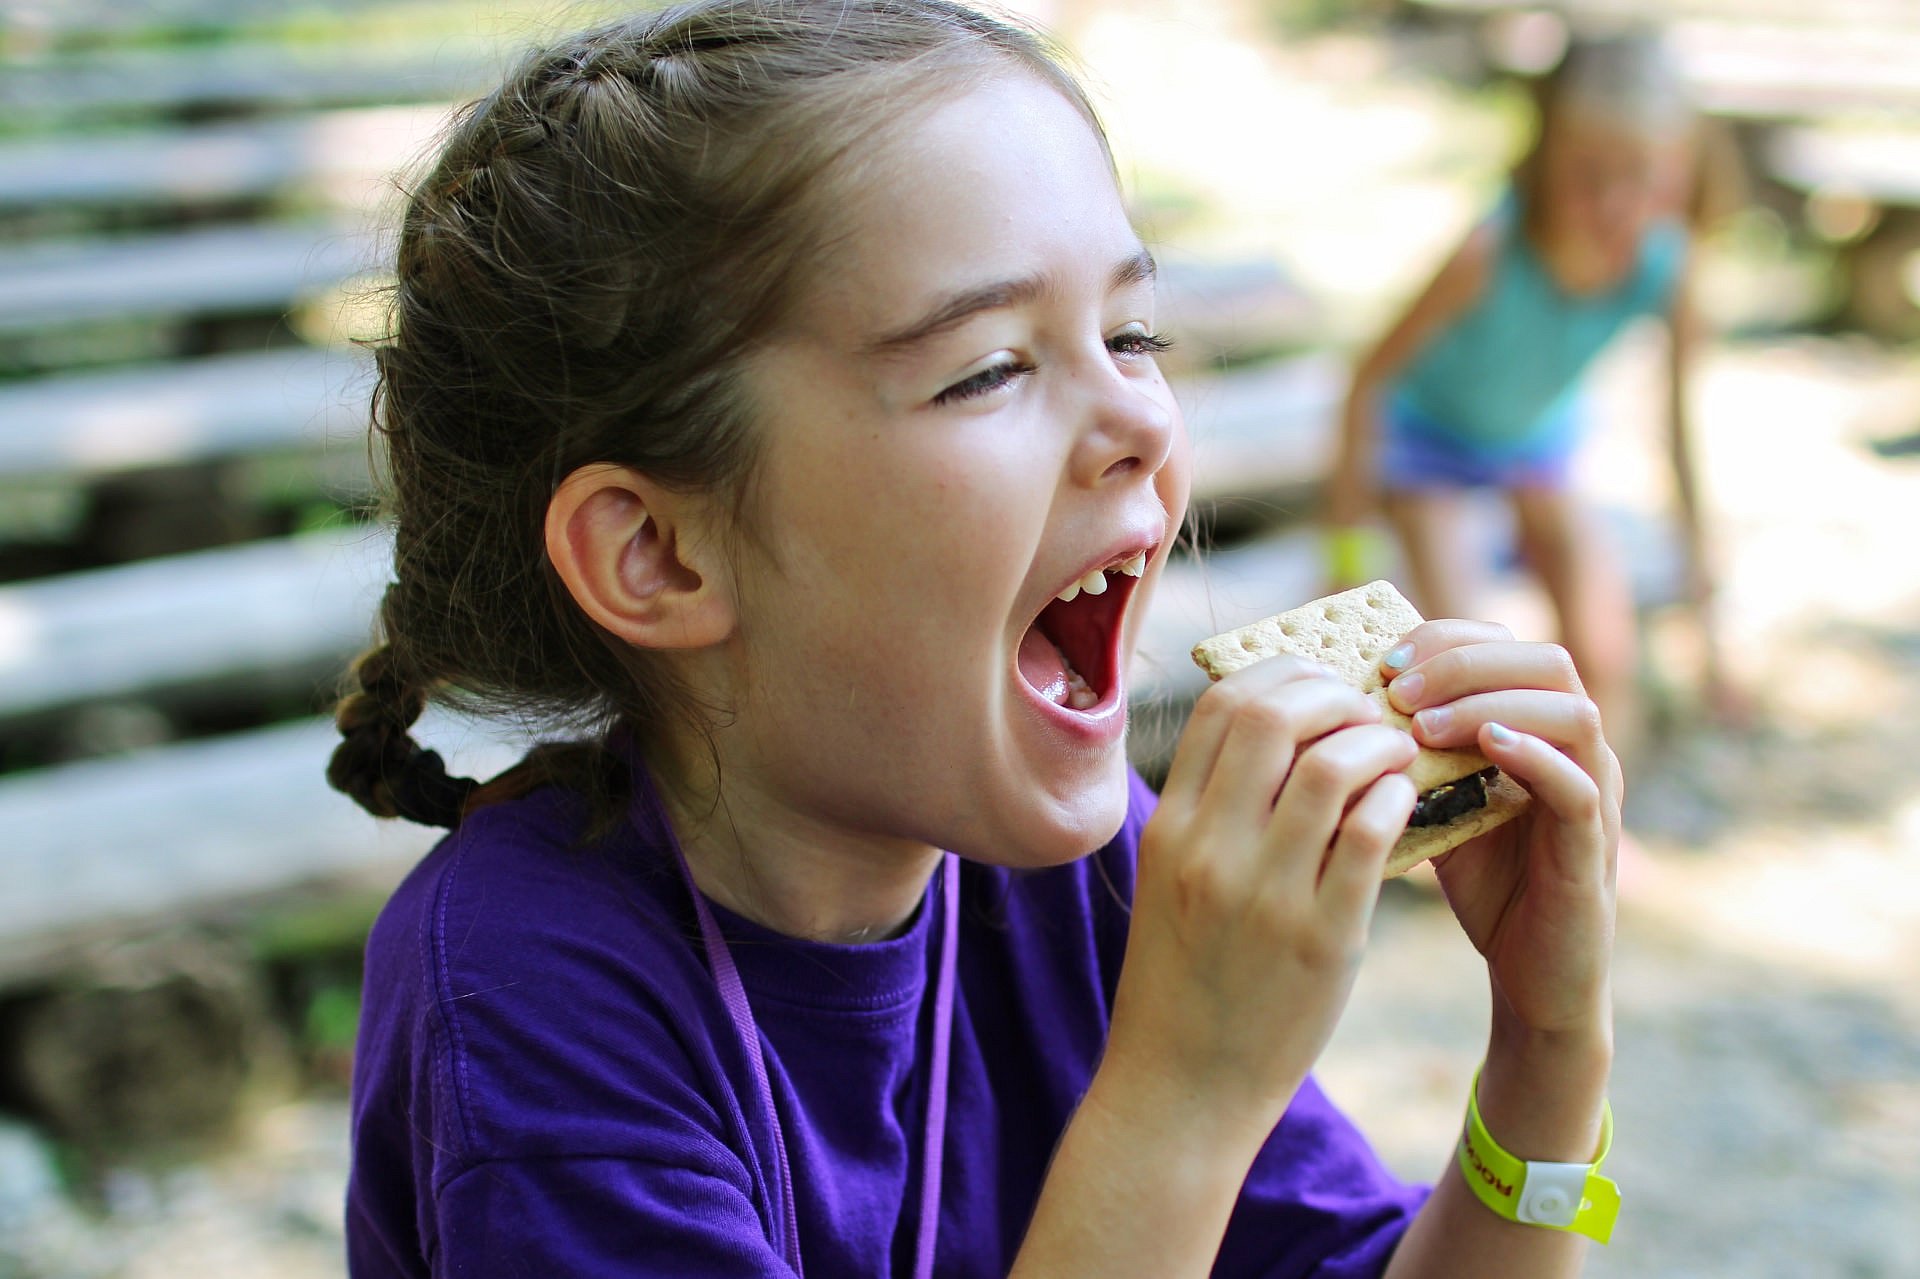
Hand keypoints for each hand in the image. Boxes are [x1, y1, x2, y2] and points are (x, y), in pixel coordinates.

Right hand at [1105, 657, 1417, 1140]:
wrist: (1183, 1086)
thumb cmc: (1184, 978)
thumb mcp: (1172, 881)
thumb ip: (1210, 812)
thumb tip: (1273, 737)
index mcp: (1169, 827)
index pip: (1221, 705)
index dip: (1280, 675)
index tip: (1316, 686)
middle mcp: (1208, 848)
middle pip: (1273, 715)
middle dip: (1333, 696)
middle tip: (1366, 714)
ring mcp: (1264, 892)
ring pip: (1330, 766)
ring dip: (1376, 744)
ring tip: (1395, 756)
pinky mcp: (1321, 937)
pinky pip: (1368, 835)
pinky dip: (1395, 800)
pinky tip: (1403, 803)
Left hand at [1381, 622, 1618, 1043]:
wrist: (1530, 975)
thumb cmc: (1483, 884)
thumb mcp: (1436, 804)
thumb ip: (1408, 756)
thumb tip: (1331, 710)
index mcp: (1538, 728)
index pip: (1506, 645)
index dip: (1446, 639)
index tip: (1382, 661)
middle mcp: (1575, 750)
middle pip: (1545, 660)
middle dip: (1465, 662)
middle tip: (1397, 688)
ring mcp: (1594, 794)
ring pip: (1572, 712)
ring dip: (1492, 704)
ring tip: (1422, 723)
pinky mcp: (1593, 847)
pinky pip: (1579, 787)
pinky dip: (1535, 758)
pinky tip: (1483, 748)